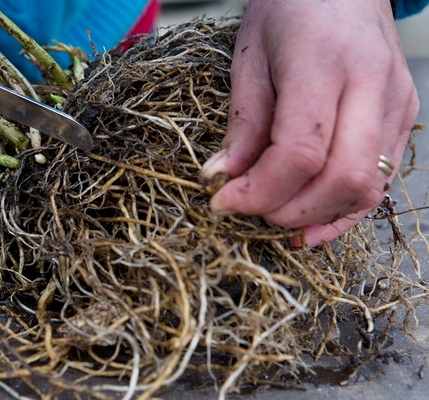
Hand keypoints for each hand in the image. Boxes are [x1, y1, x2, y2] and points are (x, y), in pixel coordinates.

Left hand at [200, 0, 418, 246]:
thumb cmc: (291, 8)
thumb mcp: (250, 56)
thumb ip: (243, 122)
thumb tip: (224, 178)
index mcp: (324, 63)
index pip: (300, 152)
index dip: (259, 191)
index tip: (223, 201)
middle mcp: (371, 85)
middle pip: (342, 179)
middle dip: (289, 211)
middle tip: (248, 210)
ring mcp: (396, 103)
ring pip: (367, 187)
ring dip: (317, 216)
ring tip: (274, 216)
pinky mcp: (403, 115)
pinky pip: (379, 180)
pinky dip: (344, 209)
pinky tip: (311, 220)